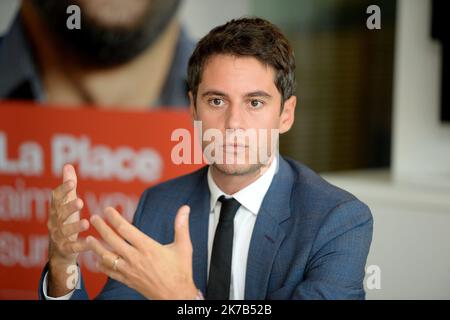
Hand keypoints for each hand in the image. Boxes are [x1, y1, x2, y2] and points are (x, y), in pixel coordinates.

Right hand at [47, 164, 89, 295]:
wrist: (59, 252)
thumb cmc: (65, 222)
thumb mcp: (67, 204)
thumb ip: (68, 187)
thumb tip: (67, 166)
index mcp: (56, 210)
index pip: (56, 198)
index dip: (63, 190)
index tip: (71, 182)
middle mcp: (55, 222)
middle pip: (60, 214)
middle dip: (69, 207)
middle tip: (80, 201)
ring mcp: (59, 236)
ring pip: (65, 231)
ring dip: (75, 227)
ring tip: (86, 223)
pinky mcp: (65, 249)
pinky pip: (73, 247)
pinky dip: (81, 245)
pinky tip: (90, 242)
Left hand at [87, 205, 197, 299]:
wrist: (176, 296)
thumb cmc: (180, 272)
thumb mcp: (184, 247)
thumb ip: (182, 226)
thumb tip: (185, 209)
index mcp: (148, 248)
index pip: (126, 229)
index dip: (114, 218)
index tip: (107, 210)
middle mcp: (136, 258)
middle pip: (113, 240)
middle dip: (101, 227)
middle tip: (94, 218)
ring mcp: (130, 270)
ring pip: (107, 257)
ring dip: (96, 247)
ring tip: (88, 238)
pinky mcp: (128, 280)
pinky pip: (110, 272)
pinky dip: (101, 265)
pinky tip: (96, 259)